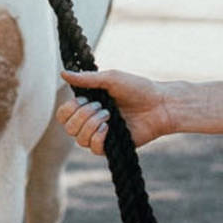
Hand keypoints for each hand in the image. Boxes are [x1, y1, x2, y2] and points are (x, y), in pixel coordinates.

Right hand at [56, 69, 173, 156]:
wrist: (160, 104)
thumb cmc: (138, 89)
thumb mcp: (111, 79)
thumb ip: (86, 79)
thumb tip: (63, 73)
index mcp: (88, 105)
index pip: (63, 114)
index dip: (69, 108)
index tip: (86, 99)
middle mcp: (91, 121)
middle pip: (68, 127)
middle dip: (82, 115)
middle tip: (102, 107)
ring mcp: (100, 135)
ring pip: (79, 139)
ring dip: (91, 125)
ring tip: (109, 116)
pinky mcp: (111, 147)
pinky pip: (93, 149)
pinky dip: (98, 138)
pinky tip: (108, 128)